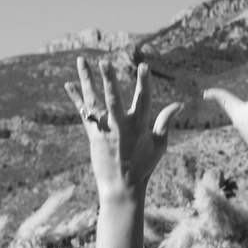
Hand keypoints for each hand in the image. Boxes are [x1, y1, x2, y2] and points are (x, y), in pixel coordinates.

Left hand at [70, 58, 181, 203]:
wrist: (122, 188)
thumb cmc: (144, 166)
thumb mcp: (159, 144)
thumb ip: (166, 122)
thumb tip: (180, 104)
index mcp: (139, 127)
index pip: (143, 100)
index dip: (144, 83)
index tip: (144, 66)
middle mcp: (120, 127)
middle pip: (113, 99)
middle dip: (109, 80)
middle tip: (104, 62)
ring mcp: (104, 131)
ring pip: (94, 101)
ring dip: (87, 80)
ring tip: (81, 60)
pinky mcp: (93, 136)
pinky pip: (83, 114)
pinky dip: (76, 99)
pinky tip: (68, 84)